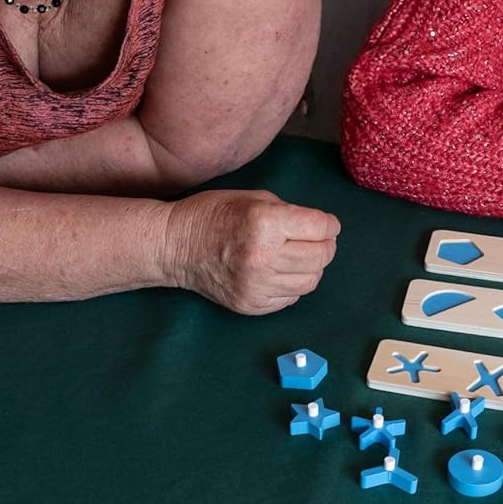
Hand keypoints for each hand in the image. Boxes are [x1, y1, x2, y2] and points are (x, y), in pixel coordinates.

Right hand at [163, 190, 339, 314]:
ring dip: (312, 267)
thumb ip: (291, 213)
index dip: (329, 224)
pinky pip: (291, 298)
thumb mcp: (253, 198)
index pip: (321, 228)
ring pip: (310, 281)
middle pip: (321, 256)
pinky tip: (279, 272)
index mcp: (265, 223)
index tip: (326, 225)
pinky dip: (292, 285)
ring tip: (298, 256)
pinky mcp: (251, 305)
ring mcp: (256, 285)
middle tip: (317, 240)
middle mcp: (263, 257)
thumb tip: (322, 229)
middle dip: (326, 245)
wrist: (173, 246)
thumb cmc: (212, 215)